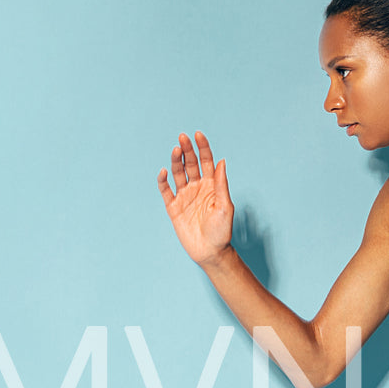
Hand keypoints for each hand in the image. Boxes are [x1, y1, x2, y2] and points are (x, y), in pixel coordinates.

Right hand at [157, 130, 233, 265]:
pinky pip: (166, 191)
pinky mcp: (173, 207)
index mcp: (212, 185)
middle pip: (190, 163)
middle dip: (187, 150)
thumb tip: (221, 161)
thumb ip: (221, 184)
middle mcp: (197, 187)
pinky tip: (164, 172)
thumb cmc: (221, 231)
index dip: (202, 147)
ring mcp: (184, 196)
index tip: (198, 135)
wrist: (210, 252)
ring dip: (176, 161)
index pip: (206, 161)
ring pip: (178, 173)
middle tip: (183, 138)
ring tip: (176, 150)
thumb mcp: (225, 206)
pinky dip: (163, 181)